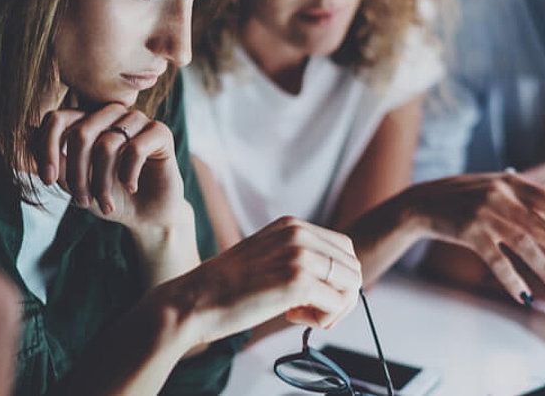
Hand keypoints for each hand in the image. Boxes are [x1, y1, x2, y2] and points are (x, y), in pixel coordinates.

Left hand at [35, 103, 187, 230]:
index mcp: (89, 120)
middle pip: (81, 132)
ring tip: (104, 203)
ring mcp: (137, 120)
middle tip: (81, 202)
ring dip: (101, 181)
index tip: (46, 180)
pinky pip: (136, 149)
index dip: (46, 147)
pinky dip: (128, 175)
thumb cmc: (110, 196)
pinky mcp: (160, 133)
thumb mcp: (73, 183)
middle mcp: (112, 114)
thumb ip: (50, 159)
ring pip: (107, 143)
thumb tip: (19, 135)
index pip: (57, 118)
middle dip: (76, 173)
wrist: (147, 215)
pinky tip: (132, 187)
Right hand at [163, 216, 361, 345]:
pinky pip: (337, 304)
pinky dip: (323, 319)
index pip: (344, 248)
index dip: (338, 279)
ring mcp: (299, 255)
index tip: (316, 297)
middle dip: (341, 295)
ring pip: (351, 284)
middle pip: (352, 266)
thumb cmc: (225, 289)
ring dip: (333, 309)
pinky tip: (293, 318)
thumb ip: (297, 258)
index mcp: (291, 225)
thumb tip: (336, 280)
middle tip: (312, 312)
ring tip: (301, 315)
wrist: (192, 301)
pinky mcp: (297, 281)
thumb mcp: (267, 257)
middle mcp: (298, 233)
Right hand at [406, 172, 544, 303]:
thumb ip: (528, 197)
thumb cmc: (463, 197)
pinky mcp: (469, 233)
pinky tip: (525, 295)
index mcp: (512, 182)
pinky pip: (497, 261)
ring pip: (525, 245)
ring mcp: (485, 214)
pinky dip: (512, 280)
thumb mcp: (496, 188)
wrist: (421, 204)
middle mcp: (501, 195)